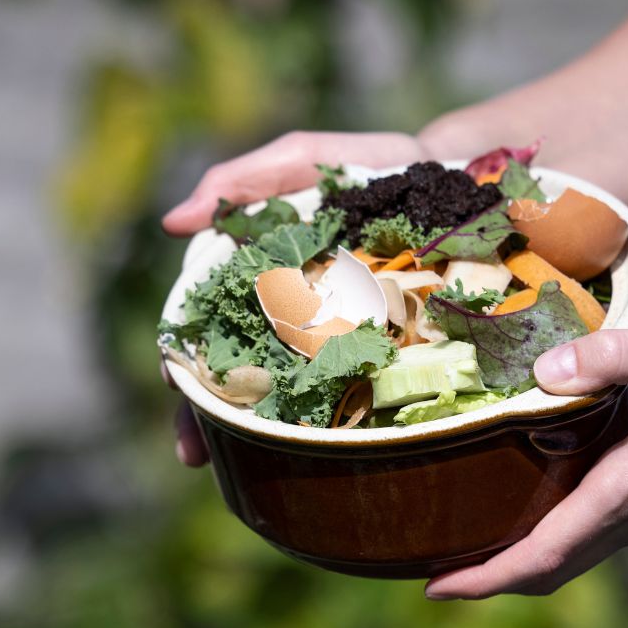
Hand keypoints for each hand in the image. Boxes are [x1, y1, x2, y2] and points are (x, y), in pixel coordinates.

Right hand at [163, 130, 434, 465]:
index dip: (184, 364)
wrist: (454, 180)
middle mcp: (291, 324)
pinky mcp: (384, 360)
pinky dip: (333, 433)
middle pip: (238, 379)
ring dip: (256, 438)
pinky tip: (321, 459)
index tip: (175, 387)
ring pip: (288, 402)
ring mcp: (337, 347)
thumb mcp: (299, 160)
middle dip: (210, 419)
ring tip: (238, 466)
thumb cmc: (366, 170)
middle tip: (196, 451)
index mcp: (261, 285)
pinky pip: (356, 400)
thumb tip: (172, 221)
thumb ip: (240, 183)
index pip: (208, 332)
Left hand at [424, 319, 627, 598]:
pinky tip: (544, 502)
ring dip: (526, 559)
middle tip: (432, 574)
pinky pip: (606, 534)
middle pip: (555, 569)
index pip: (546, 556)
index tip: (433, 586)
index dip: (486, 578)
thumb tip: (544, 370)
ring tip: (474, 540)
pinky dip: (562, 536)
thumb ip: (614, 355)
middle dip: (492, 578)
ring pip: (582, 554)